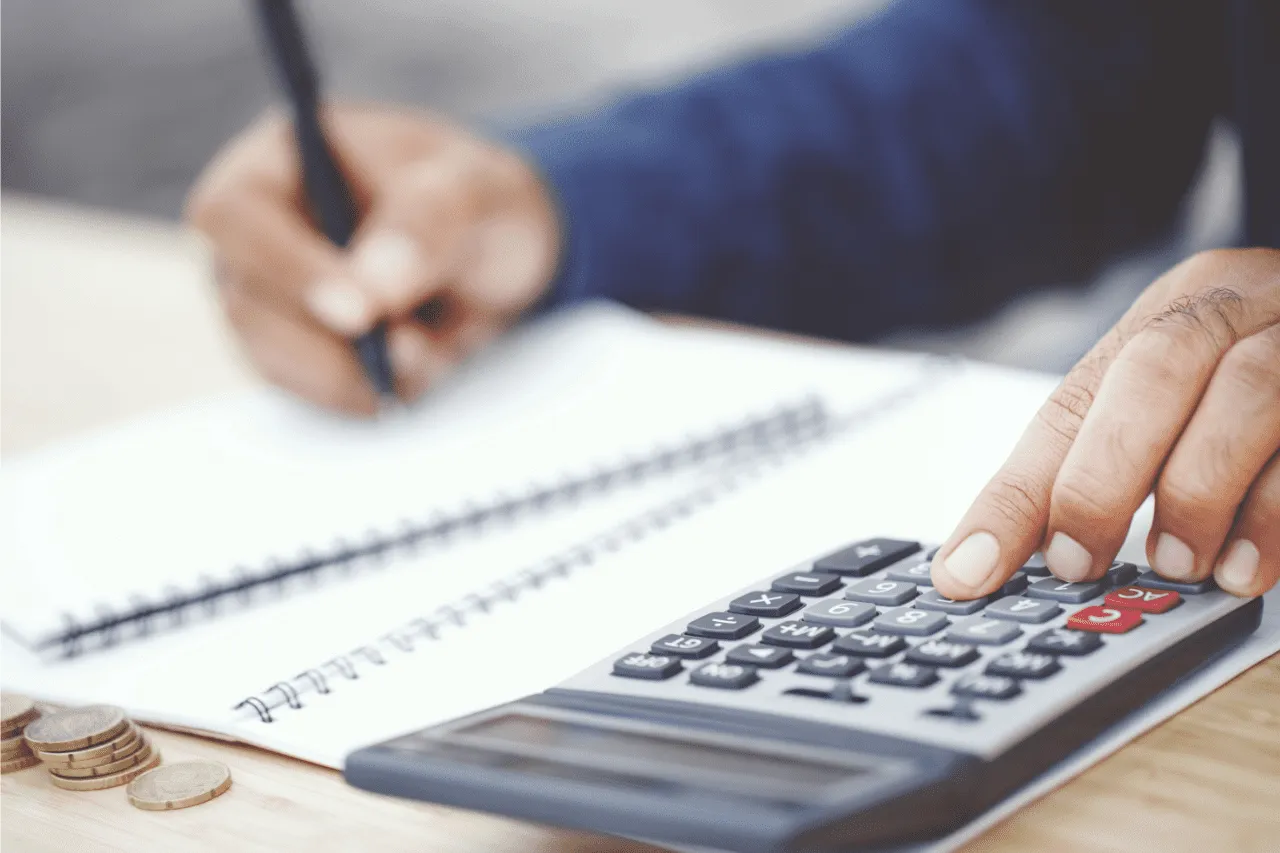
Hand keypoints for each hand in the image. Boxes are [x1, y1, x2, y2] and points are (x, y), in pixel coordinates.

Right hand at [186, 104, 560, 414]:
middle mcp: (256, 231)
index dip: (286, 268)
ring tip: (430, 351)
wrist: (498, 252)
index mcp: (283, 159)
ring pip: (272, 358)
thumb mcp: (480, 190)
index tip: (359, 313)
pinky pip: (308, 391)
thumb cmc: (477, 199)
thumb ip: (429, 221)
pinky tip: (418, 368)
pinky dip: (365, 392)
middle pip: (245, 302)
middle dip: (332, 341)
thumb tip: (372, 287)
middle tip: (414, 346)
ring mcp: (267, 297)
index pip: (233, 214)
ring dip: (353, 374)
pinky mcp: (294, 352)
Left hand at [932, 248, 1279, 598]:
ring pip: (1246, 393)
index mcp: (1169, 313)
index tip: (965, 573)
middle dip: (1102, 479)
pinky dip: (1277, 511)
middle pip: (1152, 371)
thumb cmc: (1271, 383)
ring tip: (1176, 565)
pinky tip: (1249, 567)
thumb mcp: (1185, 403)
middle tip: (1079, 562)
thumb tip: (1029, 556)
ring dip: (1197, 493)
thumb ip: (1118, 459)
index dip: (1012, 496)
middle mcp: (1238, 304)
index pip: (1067, 406)